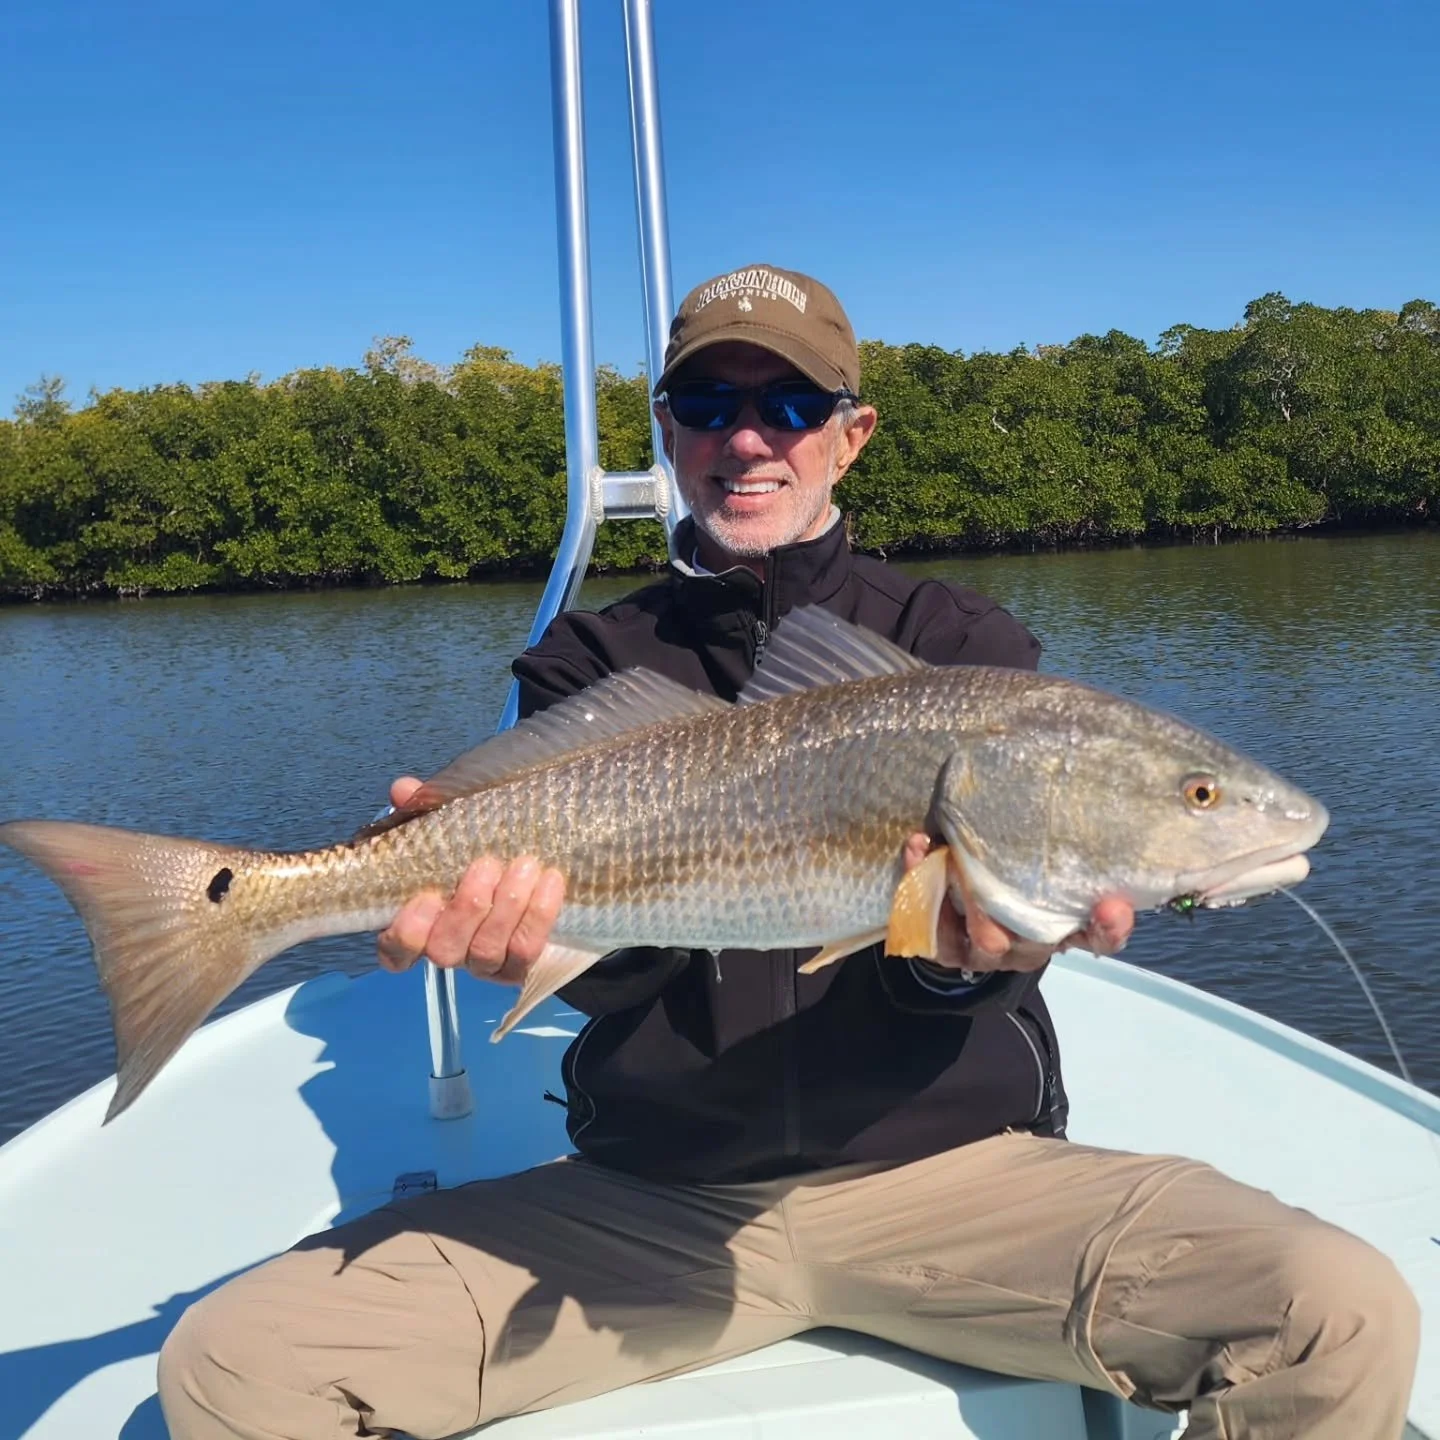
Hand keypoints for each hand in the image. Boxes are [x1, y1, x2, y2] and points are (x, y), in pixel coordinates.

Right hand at [376, 777, 565, 984]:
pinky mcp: (518, 967)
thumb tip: (404, 790)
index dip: (406, 933)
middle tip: (486, 864)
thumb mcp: (448, 829)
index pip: (395, 950)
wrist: (530, 875)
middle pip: (444, 950)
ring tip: (524, 864)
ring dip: (506, 908)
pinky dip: (539, 915)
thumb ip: (421, 813)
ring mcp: (482, 963)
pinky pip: (526, 950)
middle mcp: (446, 950)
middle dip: (466, 908)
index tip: (425, 897)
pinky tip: (549, 880)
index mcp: (416, 924)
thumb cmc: (473, 852)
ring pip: (487, 951)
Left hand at [901, 833, 1133, 973]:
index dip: (1109, 927)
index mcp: (1063, 925)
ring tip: (955, 863)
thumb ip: (1054, 833)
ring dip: (972, 904)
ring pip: (986, 941)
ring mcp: (986, 950)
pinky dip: (922, 880)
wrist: (957, 920)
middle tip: (1011, 894)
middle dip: (1030, 922)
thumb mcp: (1038, 859)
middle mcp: (1029, 944)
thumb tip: (1051, 757)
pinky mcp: (947, 947)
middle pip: (1038, 942)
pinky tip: (919, 847)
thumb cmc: (1012, 875)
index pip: (1099, 935)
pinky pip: (932, 925)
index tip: (1113, 906)